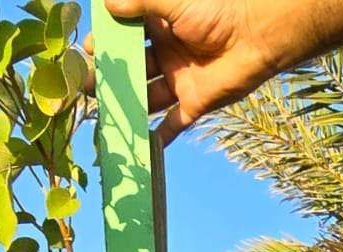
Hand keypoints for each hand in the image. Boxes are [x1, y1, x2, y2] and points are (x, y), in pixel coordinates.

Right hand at [100, 0, 276, 142]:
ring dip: (126, 105)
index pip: (127, 34)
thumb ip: (141, 3)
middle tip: (86, 83)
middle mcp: (168, 54)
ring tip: (102, 112)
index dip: (108, 41)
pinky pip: (171, 125)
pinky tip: (136, 146)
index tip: (88, 48)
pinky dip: (156, 138)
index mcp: (162, 26)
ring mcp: (179, 80)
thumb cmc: (217, 10)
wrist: (256, 36)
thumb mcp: (173, 1)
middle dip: (111, 76)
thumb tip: (107, 4)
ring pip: (146, 96)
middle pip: (132, 68)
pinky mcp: (193, 103)